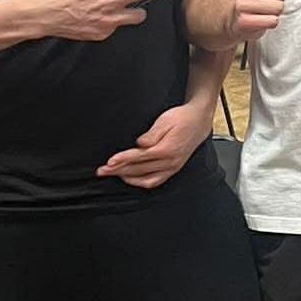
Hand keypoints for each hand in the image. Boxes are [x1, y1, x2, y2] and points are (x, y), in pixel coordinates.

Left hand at [96, 101, 211, 189]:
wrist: (199, 121)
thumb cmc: (182, 118)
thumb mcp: (165, 120)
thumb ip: (152, 134)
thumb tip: (139, 143)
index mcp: (167, 149)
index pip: (140, 157)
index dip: (123, 160)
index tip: (109, 162)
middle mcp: (170, 162)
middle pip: (139, 170)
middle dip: (118, 170)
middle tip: (101, 171)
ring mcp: (172, 167)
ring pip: (145, 179)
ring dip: (127, 178)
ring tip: (112, 174)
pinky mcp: (173, 169)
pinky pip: (155, 181)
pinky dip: (141, 182)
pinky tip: (130, 178)